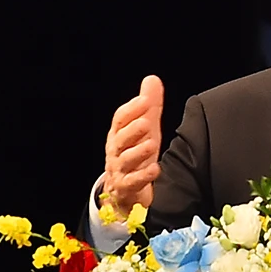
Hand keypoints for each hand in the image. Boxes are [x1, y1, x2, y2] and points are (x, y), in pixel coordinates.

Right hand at [102, 75, 163, 219]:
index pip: (120, 119)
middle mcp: (116, 151)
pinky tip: (155, 169)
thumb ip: (149, 106)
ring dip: (138, 152)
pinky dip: (143, 176)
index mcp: (118, 134)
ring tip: (151, 144)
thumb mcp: (144, 129)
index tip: (145, 100)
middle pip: (120, 139)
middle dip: (132, 130)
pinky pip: (133, 182)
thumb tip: (152, 79)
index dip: (131, 109)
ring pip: (126, 161)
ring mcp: (119, 170)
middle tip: (145, 122)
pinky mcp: (126, 188)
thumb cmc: (136, 156)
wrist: (125, 191)